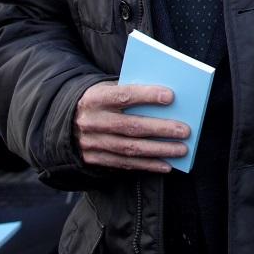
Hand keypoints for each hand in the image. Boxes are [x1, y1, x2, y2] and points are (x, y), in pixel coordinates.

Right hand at [73, 81, 187, 172]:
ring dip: (159, 150)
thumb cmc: (102, 99)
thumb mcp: (109, 88)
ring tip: (182, 149)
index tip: (171, 97)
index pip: (124, 95)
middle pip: (131, 126)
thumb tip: (168, 99)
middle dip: (161, 129)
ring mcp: (91, 143)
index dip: (147, 96)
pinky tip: (166, 165)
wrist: (67, 119)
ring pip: (129, 148)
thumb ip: (133, 91)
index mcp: (96, 98)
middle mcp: (92, 121)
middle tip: (185, 130)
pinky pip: (124, 164)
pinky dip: (147, 165)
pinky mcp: (93, 159)